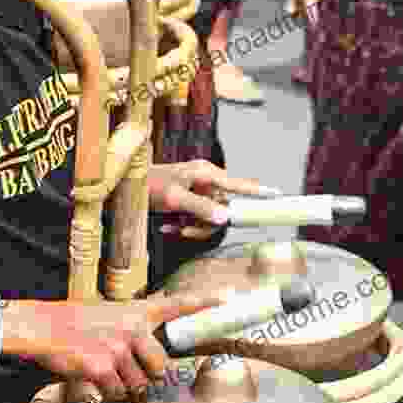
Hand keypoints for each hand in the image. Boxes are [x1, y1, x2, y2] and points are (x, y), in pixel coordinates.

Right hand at [18, 290, 223, 399]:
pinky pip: (118, 393)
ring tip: (105, 370)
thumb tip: (153, 352)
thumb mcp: (110, 314)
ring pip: (139, 385)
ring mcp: (118, 348)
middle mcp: (132, 328)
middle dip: (147, 375)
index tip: (228, 298)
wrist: (44, 327)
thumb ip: (135, 327)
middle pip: (161, 366)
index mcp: (136, 312)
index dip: (203, 303)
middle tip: (126, 368)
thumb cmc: (75, 322)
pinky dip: (108, 393)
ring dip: (125, 386)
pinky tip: (94, 378)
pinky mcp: (103, 367)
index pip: (175, 305)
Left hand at [148, 159, 278, 240]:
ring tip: (173, 227)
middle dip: (206, 224)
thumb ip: (201, 206)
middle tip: (185, 229)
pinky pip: (197, 220)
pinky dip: (183, 225)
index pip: (239, 184)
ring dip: (192, 227)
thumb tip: (226, 217)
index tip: (278, 195)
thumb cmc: (147, 187)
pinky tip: (168, 226)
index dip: (258, 191)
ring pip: (211, 219)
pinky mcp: (189, 204)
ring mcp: (197, 193)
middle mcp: (205, 182)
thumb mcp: (174, 197)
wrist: (124, 191)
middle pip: (224, 209)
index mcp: (206, 173)